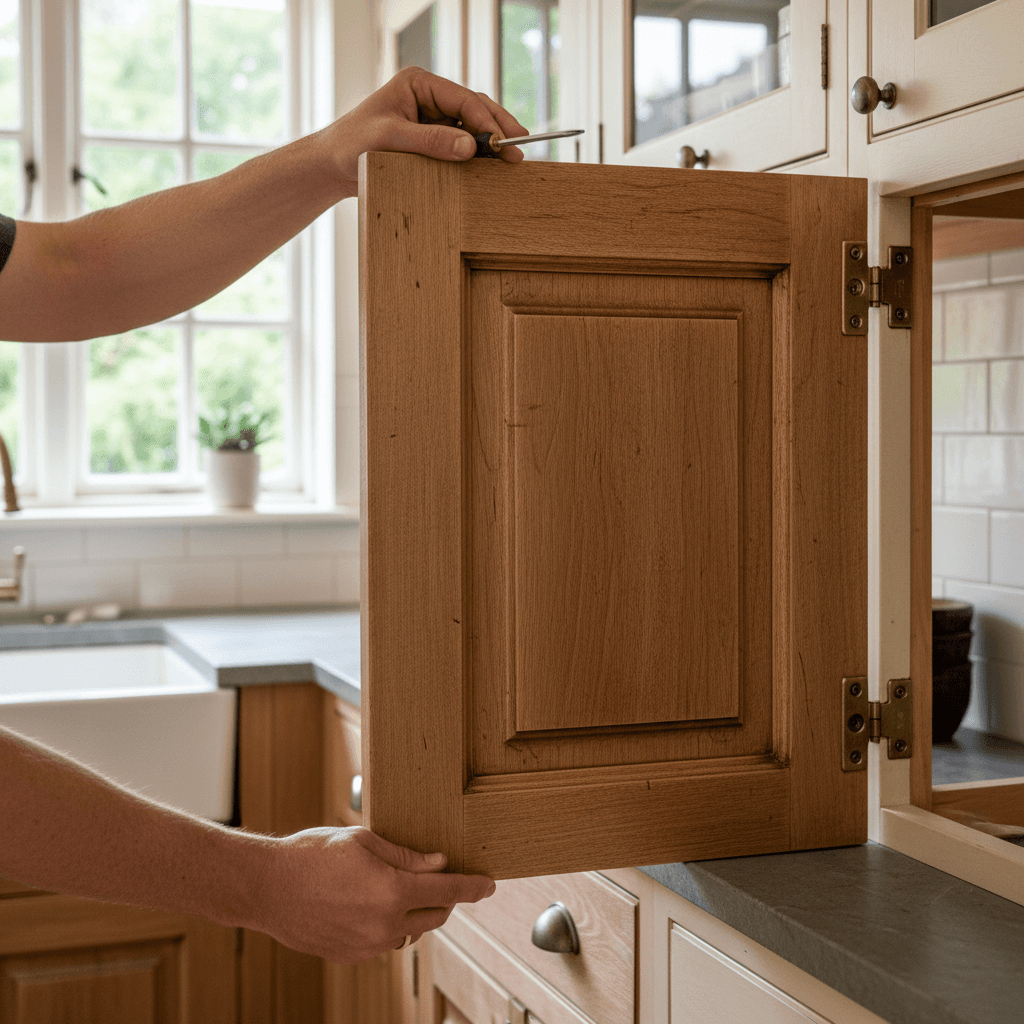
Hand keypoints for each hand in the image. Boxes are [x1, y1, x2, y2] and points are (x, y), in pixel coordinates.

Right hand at [253, 826, 495, 963]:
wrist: (267, 888)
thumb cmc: (311, 856)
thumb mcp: (363, 842)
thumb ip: (406, 856)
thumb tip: (438, 863)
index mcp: (392, 891)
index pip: (448, 890)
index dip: (473, 886)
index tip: (489, 884)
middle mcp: (385, 923)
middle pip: (436, 915)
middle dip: (445, 897)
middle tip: (440, 877)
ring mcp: (368, 945)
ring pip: (410, 930)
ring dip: (415, 911)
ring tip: (397, 887)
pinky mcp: (351, 956)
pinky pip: (384, 941)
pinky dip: (388, 924)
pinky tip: (369, 904)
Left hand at [324, 67, 529, 195]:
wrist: (331, 166)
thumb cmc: (351, 144)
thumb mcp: (390, 139)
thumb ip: (430, 141)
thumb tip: (470, 146)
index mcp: (418, 83)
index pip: (463, 99)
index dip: (487, 122)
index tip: (503, 144)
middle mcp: (428, 97)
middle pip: (474, 109)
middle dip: (498, 128)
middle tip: (520, 149)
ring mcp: (431, 119)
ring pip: (471, 127)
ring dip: (492, 143)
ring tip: (513, 159)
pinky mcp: (430, 140)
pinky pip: (460, 145)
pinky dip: (477, 156)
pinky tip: (491, 168)